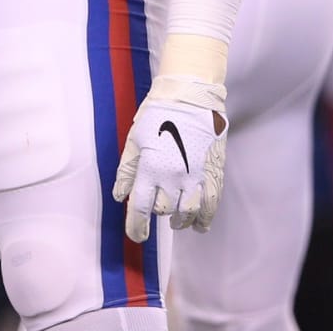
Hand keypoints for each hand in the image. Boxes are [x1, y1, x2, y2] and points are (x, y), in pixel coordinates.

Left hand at [113, 75, 227, 241]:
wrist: (191, 97)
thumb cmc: (159, 114)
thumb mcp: (135, 140)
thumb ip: (127, 171)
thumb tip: (120, 196)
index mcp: (151, 168)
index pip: (141, 208)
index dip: (136, 227)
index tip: (136, 235)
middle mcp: (173, 177)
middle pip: (163, 210)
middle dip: (157, 212)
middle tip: (155, 207)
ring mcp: (196, 177)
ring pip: (187, 214)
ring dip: (180, 221)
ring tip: (175, 222)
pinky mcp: (212, 174)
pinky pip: (210, 206)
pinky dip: (204, 219)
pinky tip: (198, 224)